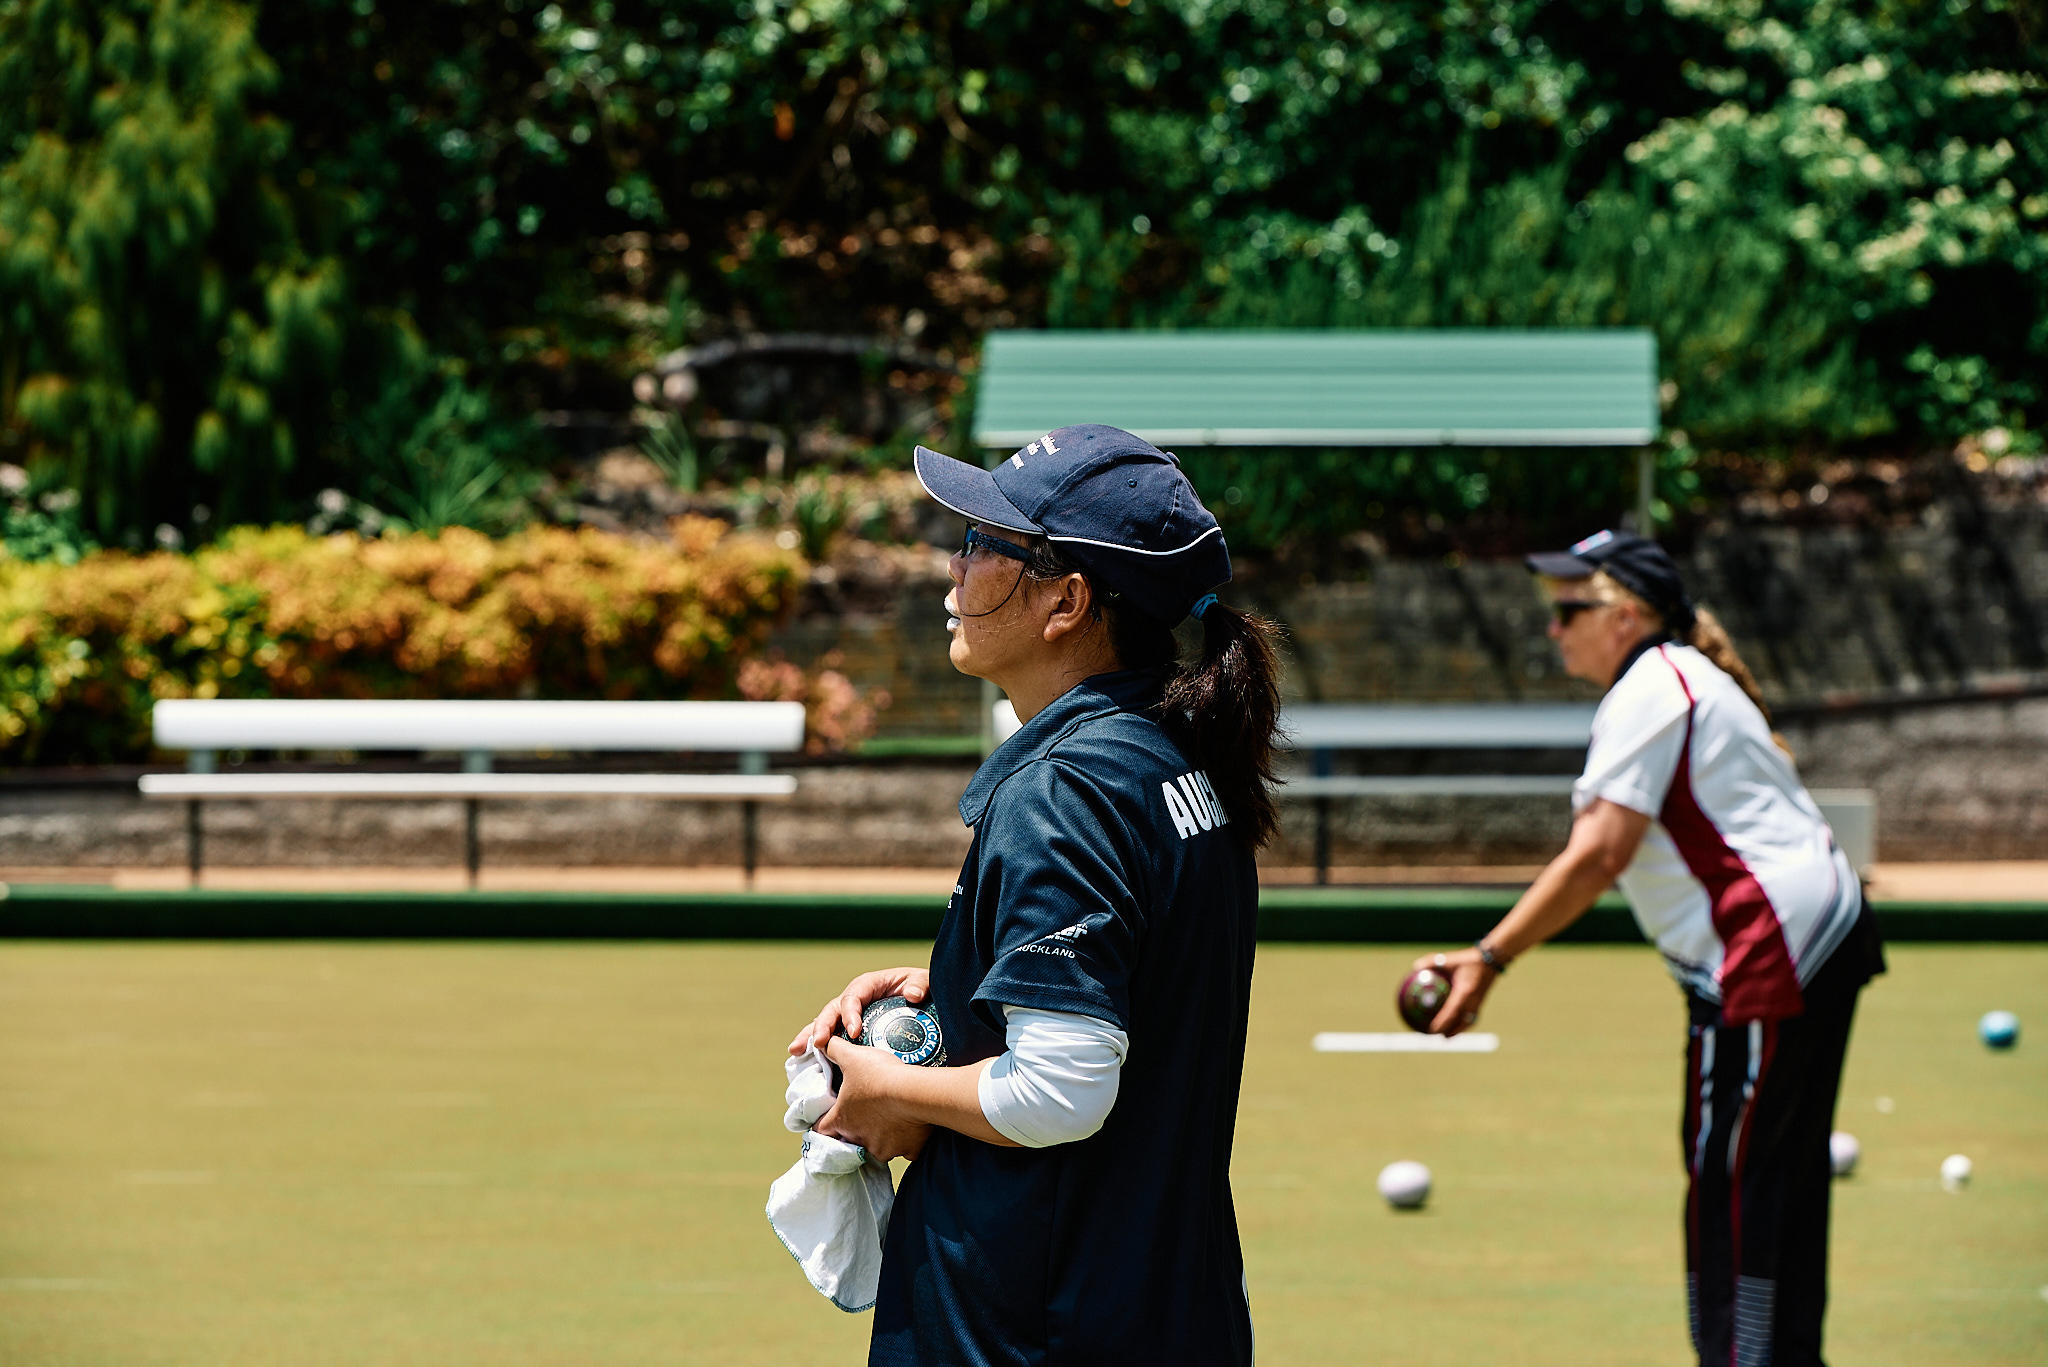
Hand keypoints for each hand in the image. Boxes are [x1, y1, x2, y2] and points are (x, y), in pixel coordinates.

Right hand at [789, 966, 931, 1055]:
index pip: (852, 997)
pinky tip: (806, 1063)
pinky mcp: (849, 1031)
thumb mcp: (924, 982)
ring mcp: (848, 1015)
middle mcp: (853, 999)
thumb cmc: (922, 989)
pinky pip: (831, 1038)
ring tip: (795, 1052)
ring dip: (809, 1037)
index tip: (854, 1032)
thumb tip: (913, 995)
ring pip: (824, 1024)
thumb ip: (920, 984)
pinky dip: (817, 1049)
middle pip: (831, 1011)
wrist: (923, 1000)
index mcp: (867, 985)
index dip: (850, 1013)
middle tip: (816, 1044)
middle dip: (821, 1027)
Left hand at [815, 1035, 934, 1160]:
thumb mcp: (852, 1057)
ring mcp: (883, 1148)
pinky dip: (908, 1142)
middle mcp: (860, 1138)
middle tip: (866, 1114)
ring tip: (892, 1118)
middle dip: (857, 1129)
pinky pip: (906, 1150)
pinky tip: (913, 1128)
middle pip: (852, 1140)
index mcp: (842, 1120)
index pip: (821, 1129)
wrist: (914, 1091)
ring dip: (882, 1136)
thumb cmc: (879, 1076)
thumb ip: (834, 1049)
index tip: (829, 1116)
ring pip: (879, 1146)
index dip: (824, 1121)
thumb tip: (822, 1043)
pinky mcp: (907, 1151)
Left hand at [1412, 948, 1497, 1036]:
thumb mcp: (1450, 959)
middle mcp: (1473, 1000)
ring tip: (1447, 1037)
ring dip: (1458, 1031)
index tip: (1433, 1030)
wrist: (1492, 960)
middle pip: (1461, 1022)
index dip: (1443, 1022)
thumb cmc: (1468, 960)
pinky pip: (1472, 1017)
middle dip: (1450, 1031)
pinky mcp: (1481, 1002)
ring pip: (1468, 1022)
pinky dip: (1464, 1024)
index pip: (1452, 1011)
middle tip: (1437, 1037)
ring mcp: (1479, 1003)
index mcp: (1464, 991)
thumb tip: (1415, 966)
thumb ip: (1432, 962)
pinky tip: (1456, 1025)